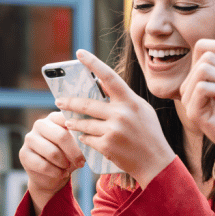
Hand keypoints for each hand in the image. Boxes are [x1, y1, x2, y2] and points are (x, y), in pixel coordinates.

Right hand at [18, 111, 84, 214]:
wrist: (52, 176)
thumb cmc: (67, 157)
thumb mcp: (76, 146)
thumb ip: (80, 138)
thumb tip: (90, 138)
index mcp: (54, 118)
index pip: (68, 119)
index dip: (80, 132)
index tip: (88, 143)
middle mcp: (40, 124)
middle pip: (61, 136)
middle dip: (74, 152)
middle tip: (81, 162)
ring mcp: (30, 138)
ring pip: (52, 152)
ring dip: (64, 164)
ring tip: (68, 168)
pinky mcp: (24, 154)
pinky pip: (43, 165)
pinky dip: (56, 172)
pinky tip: (61, 174)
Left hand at [59, 49, 174, 188]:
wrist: (155, 163)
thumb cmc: (149, 134)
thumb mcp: (141, 110)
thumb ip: (123, 98)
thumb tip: (102, 84)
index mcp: (130, 101)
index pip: (109, 76)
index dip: (93, 63)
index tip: (80, 53)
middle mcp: (121, 114)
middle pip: (86, 104)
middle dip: (69, 102)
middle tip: (59, 100)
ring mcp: (113, 130)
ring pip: (84, 123)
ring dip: (73, 122)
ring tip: (69, 121)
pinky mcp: (107, 146)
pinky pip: (87, 138)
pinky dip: (84, 137)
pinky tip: (83, 137)